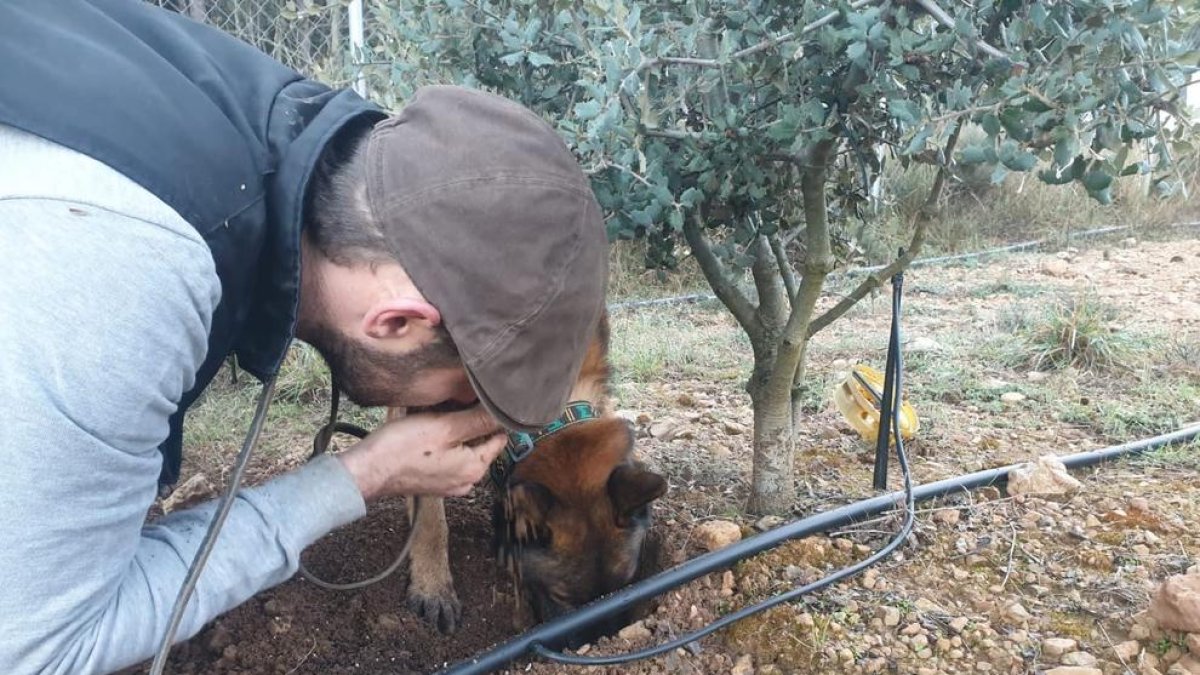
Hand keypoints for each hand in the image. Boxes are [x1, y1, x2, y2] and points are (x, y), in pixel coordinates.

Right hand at [335, 406, 506, 499]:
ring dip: (453, 431)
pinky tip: (425, 431)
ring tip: (435, 417)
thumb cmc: (402, 448)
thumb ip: (478, 420)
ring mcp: (449, 484)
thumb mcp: (445, 427)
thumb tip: (506, 413)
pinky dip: (440, 443)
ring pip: (462, 447)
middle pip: (480, 442)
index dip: (490, 415)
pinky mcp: (433, 482)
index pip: (499, 435)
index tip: (477, 400)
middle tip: (450, 406)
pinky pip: (446, 457)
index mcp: (476, 468)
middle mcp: (467, 480)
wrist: (365, 471)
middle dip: (469, 422)